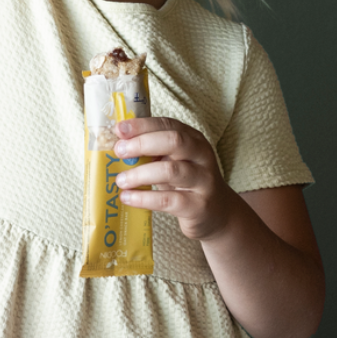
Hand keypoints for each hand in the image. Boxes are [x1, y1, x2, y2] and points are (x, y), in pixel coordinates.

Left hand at [114, 116, 236, 241]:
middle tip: (119, 151)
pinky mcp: (198, 206)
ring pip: (171, 171)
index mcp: (193, 139)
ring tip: (120, 180)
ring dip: (140, 174)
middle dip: (142, 143)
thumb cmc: (188, 182)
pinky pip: (169, 200)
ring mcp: (203, 181)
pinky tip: (128, 198)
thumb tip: (118, 144)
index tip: (119, 129)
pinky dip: (144, 198)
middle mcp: (201, 156)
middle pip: (174, 141)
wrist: (218, 213)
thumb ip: (154, 151)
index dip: (142, 125)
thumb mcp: (175, 161)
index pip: (167, 124)